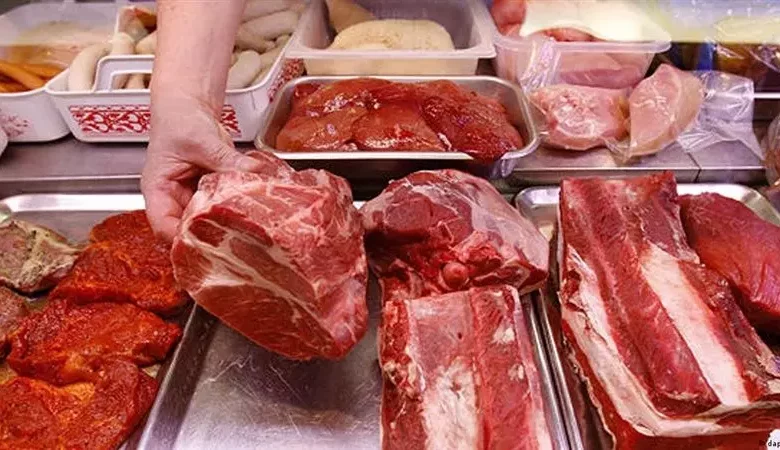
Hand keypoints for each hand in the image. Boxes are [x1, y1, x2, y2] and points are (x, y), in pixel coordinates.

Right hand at [141, 94, 263, 240]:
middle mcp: (174, 200)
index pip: (163, 227)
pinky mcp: (212, 194)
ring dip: (226, 223)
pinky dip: (236, 208)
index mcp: (158, 191)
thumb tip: (252, 172)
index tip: (206, 243)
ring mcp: (194, 198)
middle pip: (188, 230)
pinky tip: (250, 209)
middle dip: (210, 235)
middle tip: (234, 237)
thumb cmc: (179, 121)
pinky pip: (224, 207)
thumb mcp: (202, 140)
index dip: (182, 239)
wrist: (189, 106)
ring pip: (209, 222)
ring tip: (246, 223)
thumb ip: (225, 160)